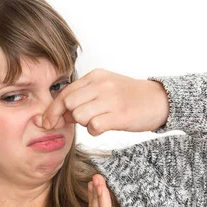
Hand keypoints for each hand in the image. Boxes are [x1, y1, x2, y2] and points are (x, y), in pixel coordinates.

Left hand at [41, 69, 168, 135]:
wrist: (159, 100)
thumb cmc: (130, 97)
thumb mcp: (105, 90)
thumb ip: (83, 99)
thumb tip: (57, 115)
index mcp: (96, 76)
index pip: (65, 92)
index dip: (53, 109)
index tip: (46, 122)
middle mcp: (102, 85)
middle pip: (68, 103)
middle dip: (67, 116)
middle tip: (76, 122)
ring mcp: (111, 99)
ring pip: (79, 115)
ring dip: (84, 123)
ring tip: (98, 121)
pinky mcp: (120, 115)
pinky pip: (94, 126)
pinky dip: (95, 130)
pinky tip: (105, 127)